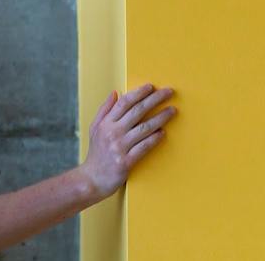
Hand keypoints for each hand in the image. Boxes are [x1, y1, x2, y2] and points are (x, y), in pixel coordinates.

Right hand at [79, 83, 177, 198]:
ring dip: (161, 117)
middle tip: (169, 92)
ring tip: (173, 110)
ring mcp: (119, 147)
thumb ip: (104, 110)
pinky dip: (155, 138)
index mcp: (105, 123)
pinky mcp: (126, 161)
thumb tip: (115, 93)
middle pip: (137, 111)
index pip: (124, 102)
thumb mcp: (94, 129)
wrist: (91, 179)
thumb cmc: (96, 154)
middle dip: (155, 99)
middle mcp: (112, 133)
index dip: (139, 93)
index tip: (151, 86)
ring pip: (144, 128)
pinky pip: (144, 147)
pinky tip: (163, 132)